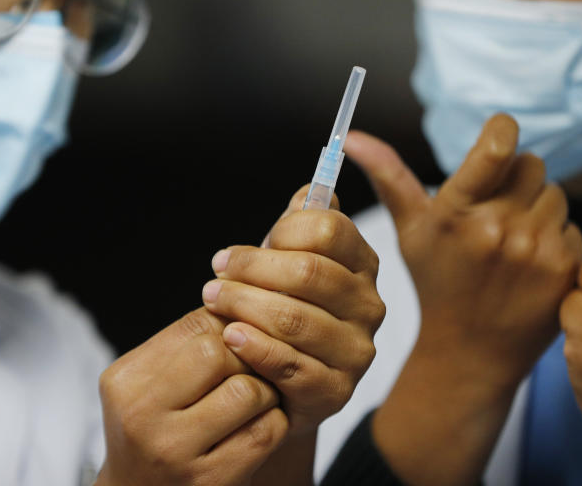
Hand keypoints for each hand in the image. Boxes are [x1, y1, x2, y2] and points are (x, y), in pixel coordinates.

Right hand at [96, 308, 288, 485]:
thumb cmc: (155, 430)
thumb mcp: (150, 385)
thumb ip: (187, 345)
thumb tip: (243, 294)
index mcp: (124, 379)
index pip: (195, 326)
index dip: (230, 324)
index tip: (241, 337)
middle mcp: (141, 415)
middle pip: (220, 351)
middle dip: (249, 354)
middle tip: (254, 366)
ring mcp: (173, 452)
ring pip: (248, 390)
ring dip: (267, 390)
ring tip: (258, 398)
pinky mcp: (208, 481)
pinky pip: (265, 433)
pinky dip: (275, 423)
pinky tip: (261, 426)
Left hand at [202, 186, 383, 435]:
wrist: (283, 386)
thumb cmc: (285, 309)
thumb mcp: (290, 263)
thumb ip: (300, 225)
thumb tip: (310, 189)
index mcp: (361, 263)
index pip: (330, 229)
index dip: (282, 232)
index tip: (246, 245)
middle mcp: (369, 305)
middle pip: (309, 272)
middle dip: (251, 269)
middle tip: (215, 275)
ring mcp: (357, 350)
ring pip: (295, 318)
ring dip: (244, 306)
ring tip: (212, 302)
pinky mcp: (336, 391)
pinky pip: (291, 364)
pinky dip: (255, 347)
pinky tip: (230, 336)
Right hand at [345, 114, 581, 385]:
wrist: (470, 353)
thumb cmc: (436, 282)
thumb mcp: (408, 230)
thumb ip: (388, 176)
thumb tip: (353, 136)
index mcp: (455, 214)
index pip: (498, 147)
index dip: (504, 130)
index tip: (500, 135)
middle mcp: (496, 230)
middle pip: (532, 164)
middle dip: (517, 178)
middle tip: (498, 207)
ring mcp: (534, 251)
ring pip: (555, 194)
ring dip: (537, 208)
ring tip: (512, 239)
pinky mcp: (564, 269)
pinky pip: (571, 227)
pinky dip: (554, 239)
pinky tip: (530, 263)